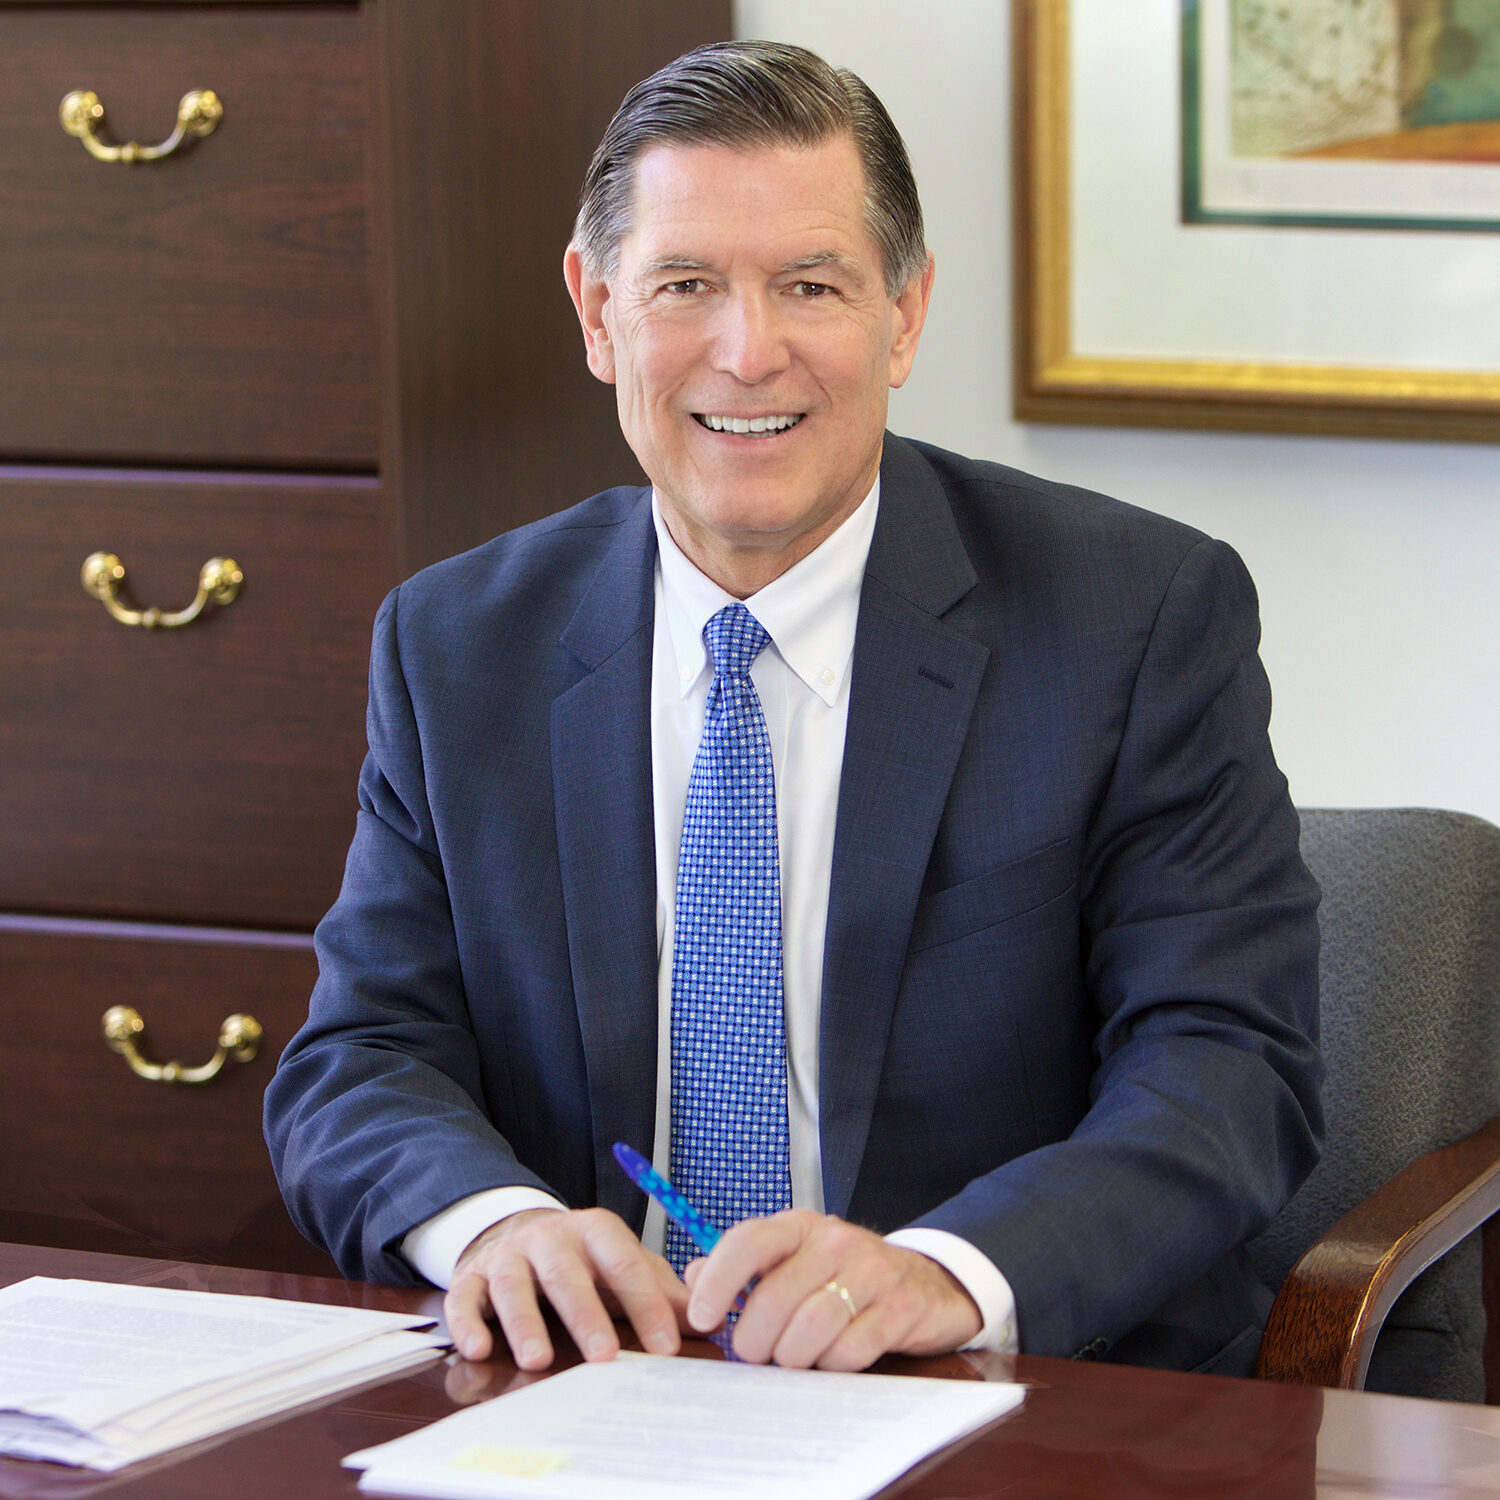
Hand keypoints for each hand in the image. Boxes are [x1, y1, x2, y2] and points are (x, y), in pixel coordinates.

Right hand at [445, 1207, 689, 1369]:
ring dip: (525, 1322)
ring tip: (536, 1359)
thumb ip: (660, 1289)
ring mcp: (507, 1256)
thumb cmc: (583, 1261)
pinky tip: (477, 1349)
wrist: (516, 1231)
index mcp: (595, 1231)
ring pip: (513, 1285)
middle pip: (567, 1273)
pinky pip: (464, 1298)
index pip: (624, 1263)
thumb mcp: (622, 1265)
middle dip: (586, 1314)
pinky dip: (468, 1323)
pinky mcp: (471, 1277)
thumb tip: (706, 1318)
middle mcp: (549, 1238)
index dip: (646, 1303)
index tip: (665, 1345)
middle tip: (603, 1356)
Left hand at [683, 1210, 981, 1370]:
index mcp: (800, 1228)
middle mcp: (834, 1242)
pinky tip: (832, 1360)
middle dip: (755, 1340)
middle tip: (756, 1355)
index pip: (748, 1241)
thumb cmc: (845, 1277)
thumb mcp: (794, 1261)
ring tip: (793, 1360)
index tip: (703, 1317)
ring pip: (810, 1327)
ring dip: (793, 1357)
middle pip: (774, 1297)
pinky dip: (833, 1365)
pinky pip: (851, 1349)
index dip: (718, 1280)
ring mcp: (871, 1271)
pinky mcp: (900, 1306)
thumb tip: (693, 1277)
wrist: (927, 1282)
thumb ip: (744, 1268)